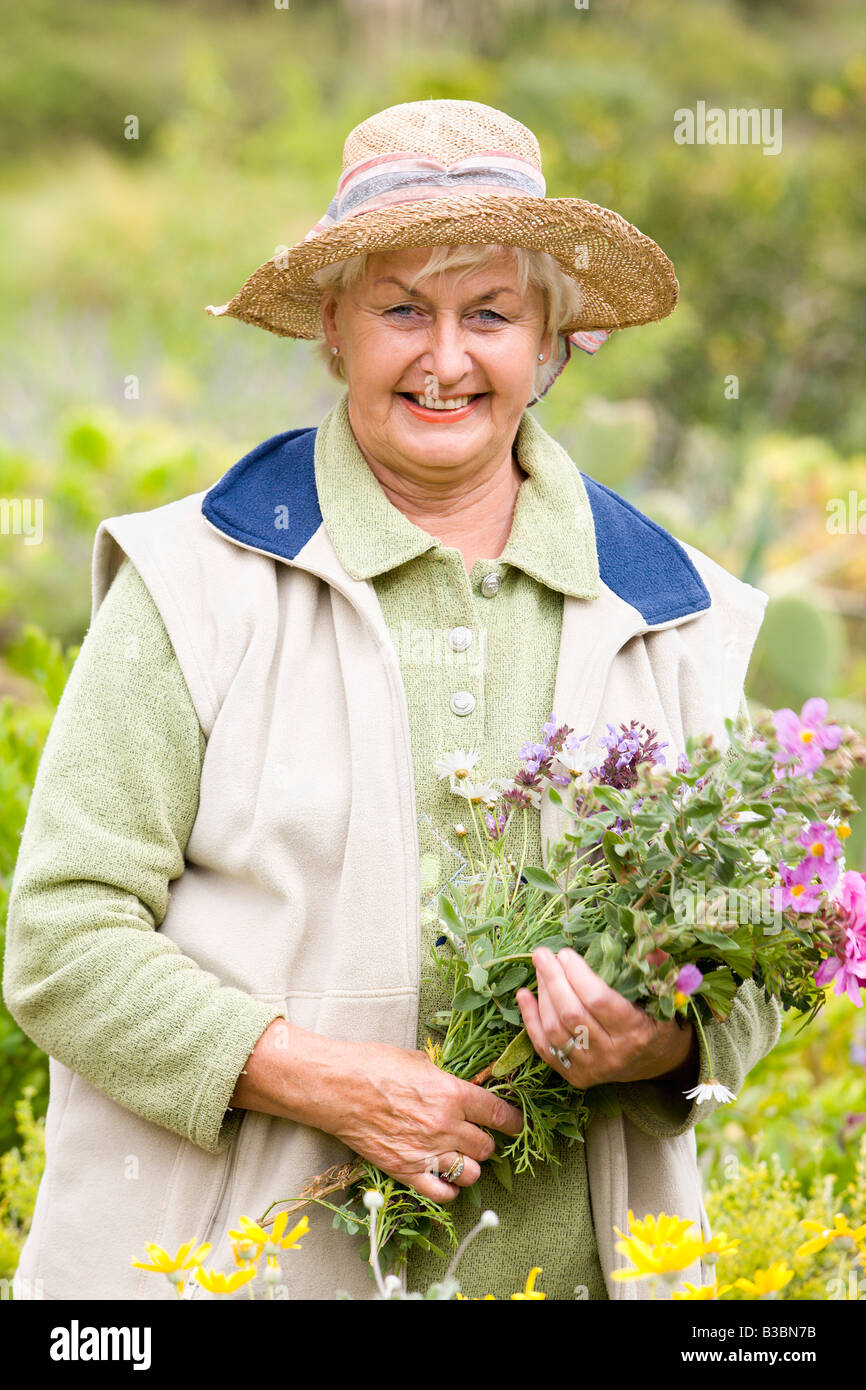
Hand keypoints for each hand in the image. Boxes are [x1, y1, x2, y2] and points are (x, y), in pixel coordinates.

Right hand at [230, 1020, 523, 1204]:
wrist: (337, 1087)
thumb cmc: (374, 1065)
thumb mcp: (419, 1061)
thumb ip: (446, 1080)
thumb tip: (461, 1087)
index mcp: (453, 1094)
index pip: (500, 1114)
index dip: (513, 1120)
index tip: (516, 1124)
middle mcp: (447, 1126)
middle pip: (487, 1146)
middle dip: (485, 1141)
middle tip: (475, 1135)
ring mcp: (427, 1152)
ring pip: (472, 1173)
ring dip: (469, 1165)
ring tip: (459, 1156)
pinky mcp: (406, 1171)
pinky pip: (442, 1193)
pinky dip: (448, 1188)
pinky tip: (443, 1176)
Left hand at [516, 947, 696, 1088]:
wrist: (656, 1062)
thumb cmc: (658, 1020)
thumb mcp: (664, 994)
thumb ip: (655, 967)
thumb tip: (645, 943)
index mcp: (636, 1031)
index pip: (598, 1000)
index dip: (578, 975)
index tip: (567, 953)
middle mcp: (612, 1054)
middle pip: (572, 1014)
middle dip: (553, 980)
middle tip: (543, 953)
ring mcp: (591, 1068)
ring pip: (554, 1030)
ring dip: (542, 995)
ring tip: (540, 968)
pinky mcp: (574, 1076)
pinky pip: (545, 1048)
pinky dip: (530, 1020)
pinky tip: (524, 995)